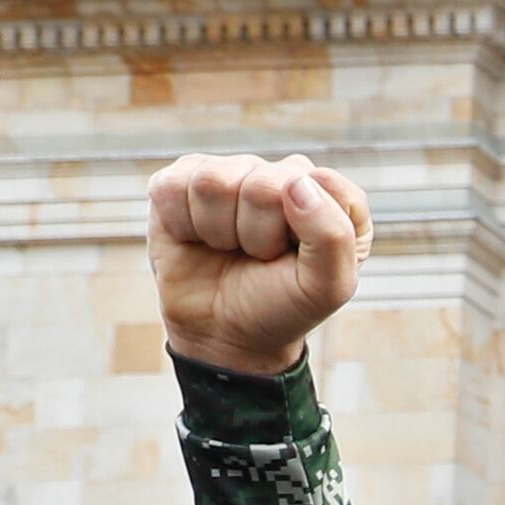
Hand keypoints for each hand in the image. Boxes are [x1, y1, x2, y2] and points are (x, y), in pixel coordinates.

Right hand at [145, 154, 372, 377]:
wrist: (224, 332)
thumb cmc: (281, 304)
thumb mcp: (327, 286)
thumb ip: (332, 234)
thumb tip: (295, 182)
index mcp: (328, 195)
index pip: (316, 183)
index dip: (300, 231)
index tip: (294, 256)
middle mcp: (280, 175)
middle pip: (260, 184)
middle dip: (256, 235)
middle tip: (257, 256)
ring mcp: (230, 172)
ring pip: (212, 182)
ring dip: (217, 230)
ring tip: (229, 248)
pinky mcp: (181, 180)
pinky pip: (171, 187)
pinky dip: (181, 224)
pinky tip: (196, 238)